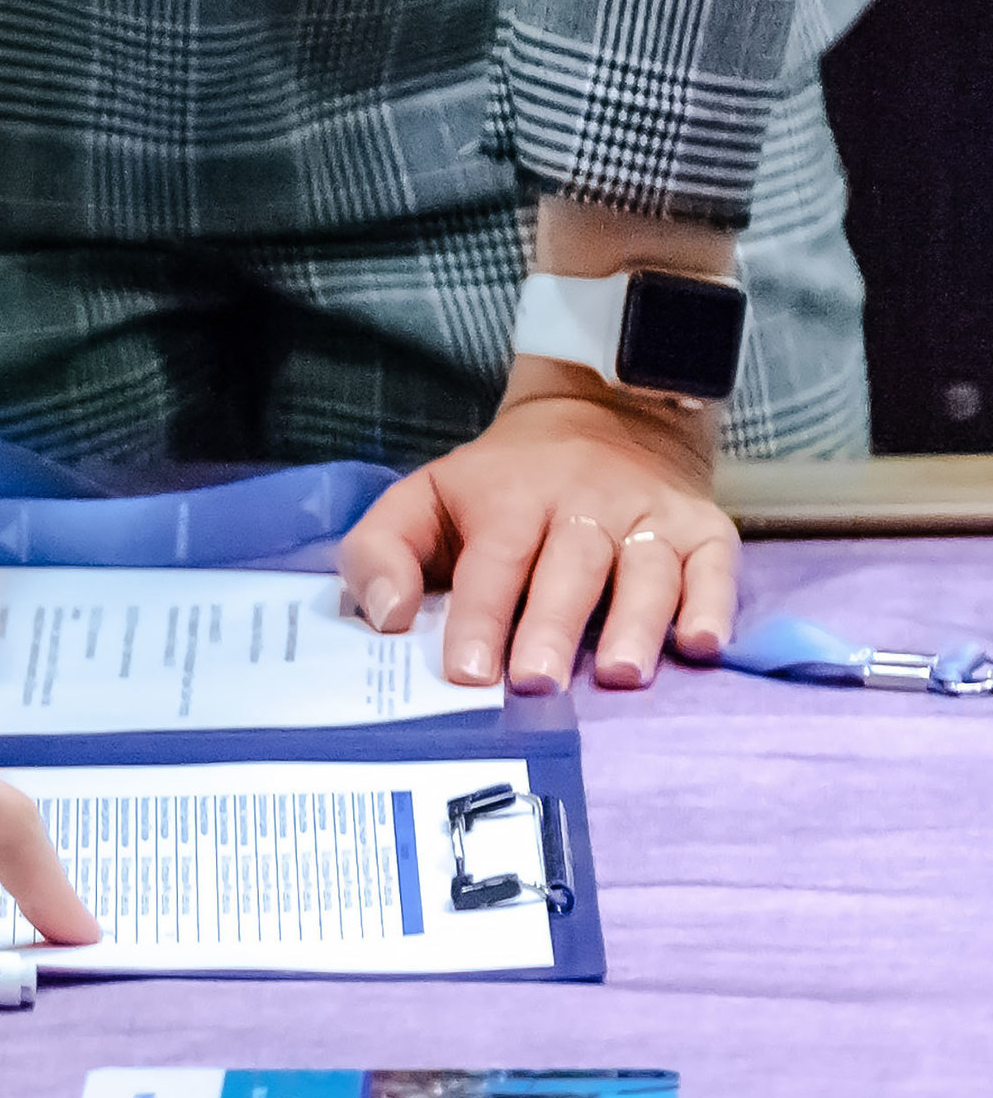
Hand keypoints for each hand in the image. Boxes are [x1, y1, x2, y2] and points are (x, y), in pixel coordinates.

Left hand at [337, 365, 738, 691]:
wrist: (604, 413)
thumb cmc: (500, 486)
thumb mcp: (422, 499)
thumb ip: (380, 554)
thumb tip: (388, 618)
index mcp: (509, 498)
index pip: (493, 562)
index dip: (479, 618)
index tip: (468, 673)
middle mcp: (585, 504)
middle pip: (569, 570)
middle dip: (553, 629)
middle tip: (537, 684)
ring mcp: (650, 517)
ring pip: (646, 571)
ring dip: (635, 624)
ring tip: (621, 675)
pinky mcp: (704, 529)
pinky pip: (716, 565)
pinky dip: (713, 603)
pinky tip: (703, 642)